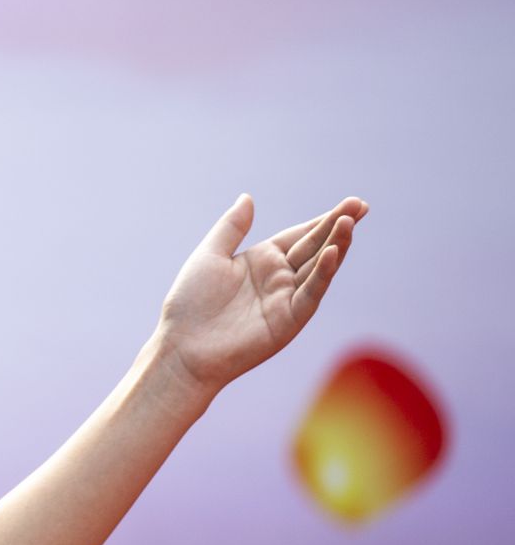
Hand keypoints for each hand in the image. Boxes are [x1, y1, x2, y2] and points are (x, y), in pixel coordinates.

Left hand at [156, 194, 366, 394]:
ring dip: (335, 245)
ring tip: (350, 222)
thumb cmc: (190, 303)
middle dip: (337, 226)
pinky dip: (322, 273)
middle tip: (361, 205)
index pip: (300, 235)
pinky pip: (310, 293)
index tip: (352, 203)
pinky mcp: (289, 320)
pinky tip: (332, 252)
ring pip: (318, 268)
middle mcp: (279, 277)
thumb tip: (248, 197)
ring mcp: (287, 298)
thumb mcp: (210, 255)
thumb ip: (232, 227)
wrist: (183, 348)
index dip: (323, 220)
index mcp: (262, 260)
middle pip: (315, 247)